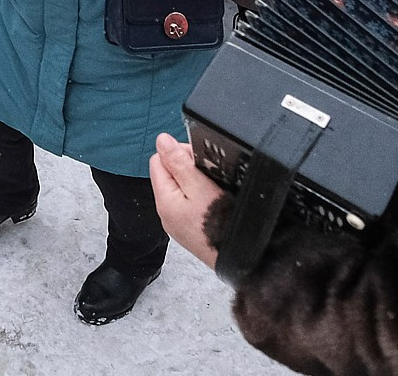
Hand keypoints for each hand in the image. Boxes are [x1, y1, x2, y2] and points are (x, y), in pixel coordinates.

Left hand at [150, 133, 222, 267]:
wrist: (240, 257)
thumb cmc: (222, 227)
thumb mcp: (200, 187)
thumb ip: (179, 163)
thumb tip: (161, 140)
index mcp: (164, 200)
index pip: (158, 161)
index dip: (178, 152)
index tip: (199, 158)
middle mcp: (167, 213)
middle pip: (168, 174)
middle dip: (187, 167)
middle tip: (210, 175)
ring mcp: (178, 223)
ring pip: (180, 189)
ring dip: (195, 182)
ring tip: (214, 189)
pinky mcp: (190, 230)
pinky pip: (189, 204)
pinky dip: (200, 198)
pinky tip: (215, 202)